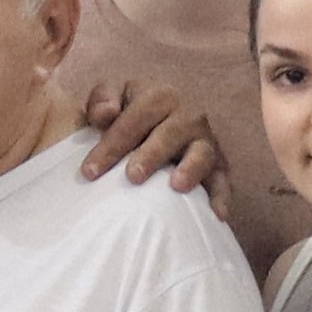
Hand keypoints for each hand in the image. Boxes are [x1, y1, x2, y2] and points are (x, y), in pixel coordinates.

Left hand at [77, 80, 222, 201]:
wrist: (160, 124)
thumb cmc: (127, 116)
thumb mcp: (111, 99)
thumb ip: (101, 101)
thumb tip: (107, 113)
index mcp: (158, 96)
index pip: (134, 118)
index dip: (111, 144)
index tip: (89, 172)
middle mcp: (186, 115)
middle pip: (170, 133)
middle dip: (151, 154)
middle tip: (133, 176)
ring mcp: (204, 140)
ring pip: (202, 153)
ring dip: (191, 168)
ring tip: (177, 186)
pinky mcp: (218, 164)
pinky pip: (223, 179)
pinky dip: (221, 195)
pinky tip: (217, 214)